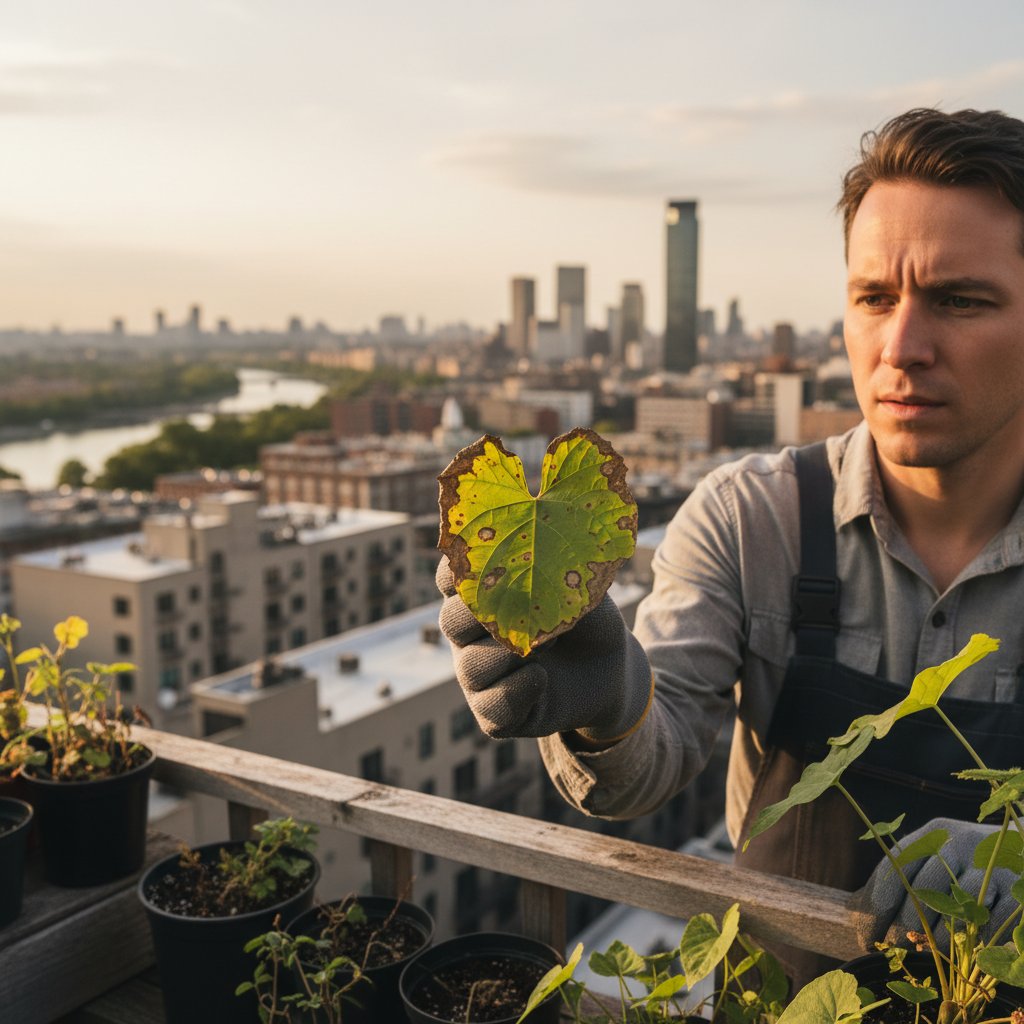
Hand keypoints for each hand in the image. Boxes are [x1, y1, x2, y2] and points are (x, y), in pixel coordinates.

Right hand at [436, 558, 653, 741]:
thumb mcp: (581, 592)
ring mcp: (478, 675)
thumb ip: (557, 575)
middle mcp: (470, 636)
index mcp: (481, 598)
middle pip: (450, 622)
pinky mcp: (494, 712)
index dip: (459, 573)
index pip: (450, 579)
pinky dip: (516, 691)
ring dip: (509, 656)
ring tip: (546, 647)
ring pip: (469, 668)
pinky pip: (489, 706)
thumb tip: (542, 558)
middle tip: (532, 614)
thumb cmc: (587, 621)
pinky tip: (541, 678)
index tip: (490, 567)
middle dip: (489, 617)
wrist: (609, 670)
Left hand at [852, 817, 1019, 948]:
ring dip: (938, 939)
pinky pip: (992, 919)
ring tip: (925, 953)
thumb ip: (897, 879)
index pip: (894, 871)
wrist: (1014, 844)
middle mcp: (957, 844)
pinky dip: (976, 938)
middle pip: (922, 892)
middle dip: (904, 927)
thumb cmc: (958, 860)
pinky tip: (963, 950)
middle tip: (894, 950)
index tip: (866, 937)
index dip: (877, 908)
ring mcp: (988, 864)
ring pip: (956, 910)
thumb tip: (858, 916)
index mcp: (928, 835)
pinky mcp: (1015, 884)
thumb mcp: (927, 856)